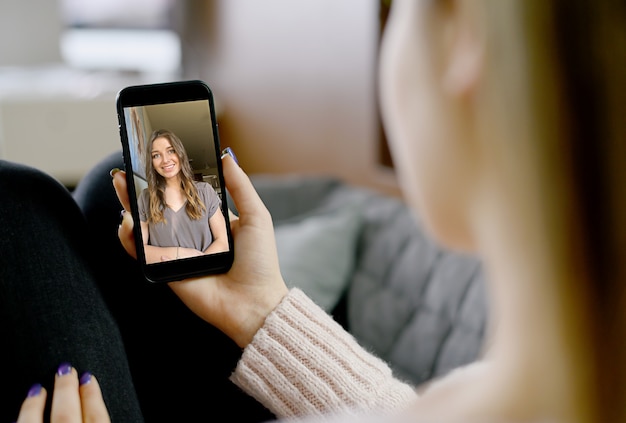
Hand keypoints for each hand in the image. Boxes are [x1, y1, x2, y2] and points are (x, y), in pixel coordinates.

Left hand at [16, 364, 109, 422]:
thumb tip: (99, 411)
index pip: (97, 417)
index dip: (93, 396)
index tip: (88, 378)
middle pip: (66, 414)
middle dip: (65, 389)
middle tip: (65, 369)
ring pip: (35, 421)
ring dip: (35, 404)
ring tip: (37, 388)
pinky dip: (20, 418)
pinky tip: (17, 414)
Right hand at [112, 153, 288, 346]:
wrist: (254, 303)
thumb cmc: (260, 262)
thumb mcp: (255, 216)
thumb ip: (239, 186)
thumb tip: (226, 155)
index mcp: (211, 220)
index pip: (184, 194)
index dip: (169, 179)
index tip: (155, 159)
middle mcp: (191, 235)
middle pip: (159, 207)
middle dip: (141, 188)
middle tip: (128, 168)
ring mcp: (176, 252)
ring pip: (145, 227)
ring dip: (129, 206)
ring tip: (120, 184)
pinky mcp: (165, 270)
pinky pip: (141, 253)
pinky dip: (130, 238)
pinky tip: (127, 221)